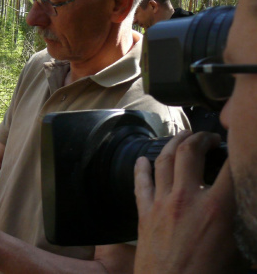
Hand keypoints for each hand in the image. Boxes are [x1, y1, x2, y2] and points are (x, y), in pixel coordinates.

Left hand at [134, 131, 247, 273]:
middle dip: (202, 138)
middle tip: (210, 137)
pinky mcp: (144, 214)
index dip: (238, 148)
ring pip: (164, 161)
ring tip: (182, 135)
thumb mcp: (239, 251)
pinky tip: (142, 159)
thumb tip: (246, 208)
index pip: (231, 165)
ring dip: (173, 143)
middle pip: (190, 152)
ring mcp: (162, 204)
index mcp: (217, 208)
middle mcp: (187, 198)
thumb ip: (244, 222)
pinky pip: (140, 184)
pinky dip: (141, 169)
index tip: (240, 143)